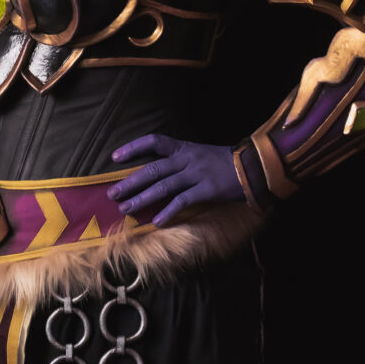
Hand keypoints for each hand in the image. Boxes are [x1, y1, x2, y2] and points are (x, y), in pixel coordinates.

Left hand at [108, 134, 244, 225]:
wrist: (253, 166)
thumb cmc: (224, 162)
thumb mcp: (199, 154)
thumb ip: (180, 162)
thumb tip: (156, 175)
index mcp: (183, 147)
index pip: (154, 141)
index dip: (133, 148)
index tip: (115, 157)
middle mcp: (186, 159)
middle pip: (152, 169)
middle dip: (130, 182)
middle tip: (112, 194)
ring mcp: (195, 174)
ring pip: (163, 186)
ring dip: (142, 198)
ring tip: (126, 209)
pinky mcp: (206, 190)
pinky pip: (182, 201)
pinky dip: (168, 211)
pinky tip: (157, 221)